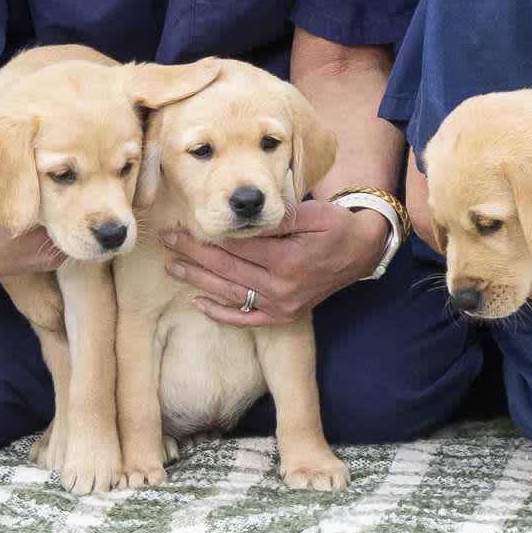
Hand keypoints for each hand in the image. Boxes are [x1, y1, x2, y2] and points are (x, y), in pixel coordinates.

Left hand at [166, 198, 384, 325]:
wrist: (362, 252)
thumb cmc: (336, 227)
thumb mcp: (312, 214)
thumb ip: (277, 218)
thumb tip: (243, 217)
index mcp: (288, 260)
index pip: (238, 248)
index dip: (209, 237)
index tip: (184, 226)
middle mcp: (282, 288)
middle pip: (228, 269)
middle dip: (194, 255)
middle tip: (169, 242)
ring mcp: (282, 305)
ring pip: (231, 293)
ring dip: (199, 280)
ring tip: (174, 267)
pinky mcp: (283, 316)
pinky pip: (246, 318)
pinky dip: (221, 313)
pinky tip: (199, 303)